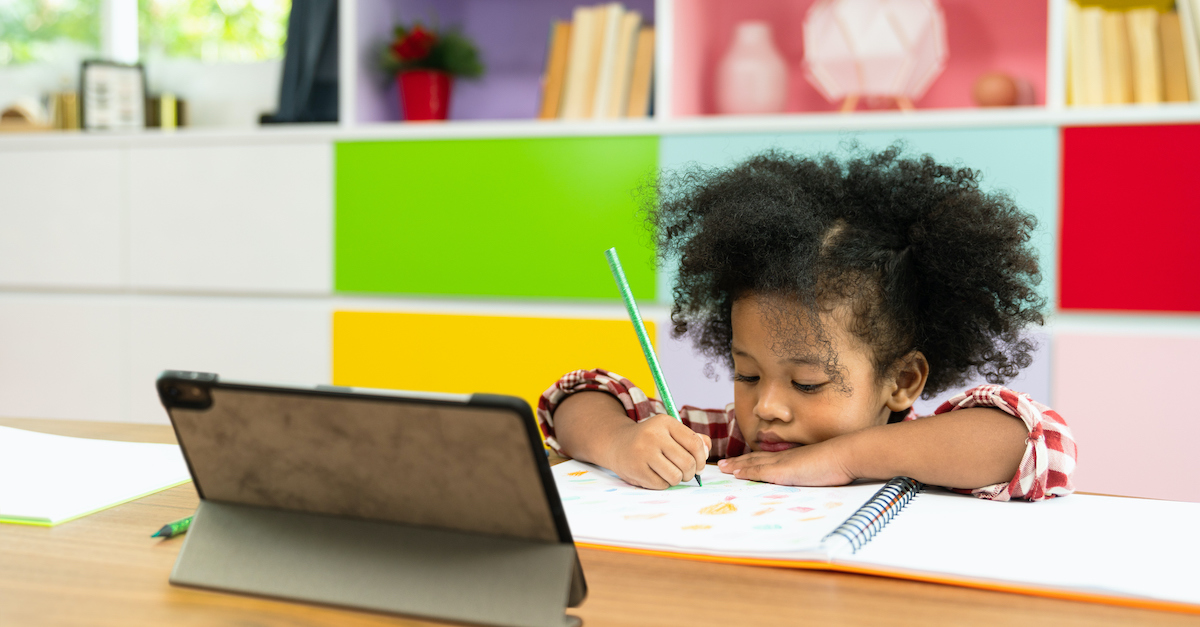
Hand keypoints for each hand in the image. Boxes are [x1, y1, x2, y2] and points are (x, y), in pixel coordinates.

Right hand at [603, 414, 711, 489]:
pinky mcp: (636, 469)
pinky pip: (661, 485)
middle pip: (688, 463)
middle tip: (684, 473)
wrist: (616, 443)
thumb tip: (706, 450)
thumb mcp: (669, 431)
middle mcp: (654, 435)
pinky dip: (663, 484)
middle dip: (690, 473)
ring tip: (670, 474)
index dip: (702, 459)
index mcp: (665, 422)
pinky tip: (655, 475)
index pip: (695, 444)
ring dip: (677, 479)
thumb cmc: (650, 439)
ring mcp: (643, 452)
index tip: (699, 465)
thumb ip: (692, 438)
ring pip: (676, 476)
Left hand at [717, 437, 855, 486]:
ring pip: (754, 463)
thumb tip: (815, 477)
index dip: (753, 460)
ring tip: (723, 467)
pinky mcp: (783, 471)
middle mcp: (784, 458)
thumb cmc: (840, 462)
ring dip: (737, 466)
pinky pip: (759, 471)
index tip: (741, 462)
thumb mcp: (823, 467)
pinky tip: (735, 474)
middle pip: (756, 459)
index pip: (768, 459)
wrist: (846, 454)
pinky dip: (746, 472)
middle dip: (739, 462)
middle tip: (723, 464)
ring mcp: (782, 463)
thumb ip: (814, 471)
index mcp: (793, 458)